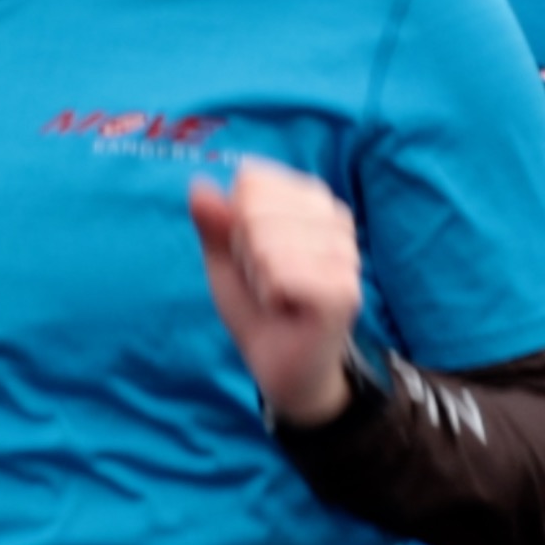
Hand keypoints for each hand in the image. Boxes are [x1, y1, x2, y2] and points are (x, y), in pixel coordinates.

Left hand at [190, 163, 361, 428]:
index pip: (252, 180)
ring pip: (267, 244)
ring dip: (258, 278)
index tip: (252, 253)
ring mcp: (345, 253)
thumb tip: (198, 186)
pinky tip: (287, 308)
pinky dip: (270, 295)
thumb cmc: (258, 305)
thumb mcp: (225, 259)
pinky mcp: (344, 289)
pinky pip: (281, 275)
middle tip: (265, 280)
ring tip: (276, 296)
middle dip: (244, 252)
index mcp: (311, 200)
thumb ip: (213, 222)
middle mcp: (336, 219)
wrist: (281, 364)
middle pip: (254, 210)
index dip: (235, 221)